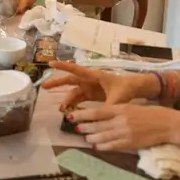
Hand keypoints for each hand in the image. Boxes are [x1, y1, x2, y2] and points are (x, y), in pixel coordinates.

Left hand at [5, 0, 54, 12]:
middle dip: (12, 11)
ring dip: (16, 8)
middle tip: (4, 9)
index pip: (19, 10)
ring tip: (7, 5)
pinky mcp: (30, 2)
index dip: (12, 12)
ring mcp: (30, 3)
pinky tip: (14, 1)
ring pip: (22, 9)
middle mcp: (27, 3)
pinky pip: (24, 6)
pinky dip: (19, 5)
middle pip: (19, 11)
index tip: (5, 11)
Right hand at [43, 61, 157, 107]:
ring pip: (73, 92)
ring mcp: (90, 87)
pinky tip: (69, 112)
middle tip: (44, 87)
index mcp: (94, 76)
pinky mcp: (92, 95)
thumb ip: (108, 106)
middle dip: (57, 83)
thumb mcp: (118, 98)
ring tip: (61, 110)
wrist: (135, 89)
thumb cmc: (126, 88)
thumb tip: (99, 116)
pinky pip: (79, 99)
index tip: (50, 63)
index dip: (63, 66)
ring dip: (66, 100)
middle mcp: (89, 80)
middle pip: (70, 80)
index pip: (76, 70)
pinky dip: (73, 105)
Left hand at [69, 104, 179, 150]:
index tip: (71, 116)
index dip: (82, 115)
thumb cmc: (152, 113)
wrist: (168, 124)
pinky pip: (111, 146)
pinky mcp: (130, 144)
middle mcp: (120, 121)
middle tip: (76, 128)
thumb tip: (102, 114)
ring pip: (102, 137)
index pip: (96, 112)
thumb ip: (118, 111)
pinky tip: (97, 146)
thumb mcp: (132, 107)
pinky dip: (102, 146)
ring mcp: (125, 133)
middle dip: (84, 127)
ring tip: (86, 137)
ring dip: (91, 138)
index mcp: (121, 109)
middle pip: (97, 125)